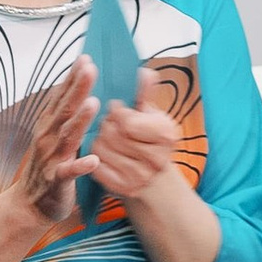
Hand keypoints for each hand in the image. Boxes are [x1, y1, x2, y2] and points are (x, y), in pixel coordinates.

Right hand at [4, 62, 94, 234]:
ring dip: (79, 121)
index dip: (72, 77)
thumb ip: (68, 115)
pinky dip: (80, 166)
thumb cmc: (48, 166)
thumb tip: (84, 90)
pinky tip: (93, 160)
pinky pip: (68, 173)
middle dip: (77, 88)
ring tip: (93, 104)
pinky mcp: (56, 182)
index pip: (61, 97)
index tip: (84, 57)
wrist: (29, 204)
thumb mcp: (55, 136)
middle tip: (90, 68)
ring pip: (66, 137)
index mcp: (49, 125)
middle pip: (64, 110)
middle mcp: (47, 138)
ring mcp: (51, 159)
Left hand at [81, 87, 183, 205]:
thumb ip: (145, 93)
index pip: (128, 121)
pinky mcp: (123, 189)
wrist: (154, 177)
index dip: (117, 112)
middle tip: (107, 121)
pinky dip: (94, 157)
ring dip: (98, 138)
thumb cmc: (150, 138)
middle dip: (105, 124)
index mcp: (166, 135)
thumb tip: (144, 72)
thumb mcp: (151, 114)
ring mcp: (140, 177)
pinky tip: (102, 152)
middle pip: (113, 134)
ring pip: (102, 149)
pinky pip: (96, 166)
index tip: (115, 107)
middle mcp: (157, 160)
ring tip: (105, 135)